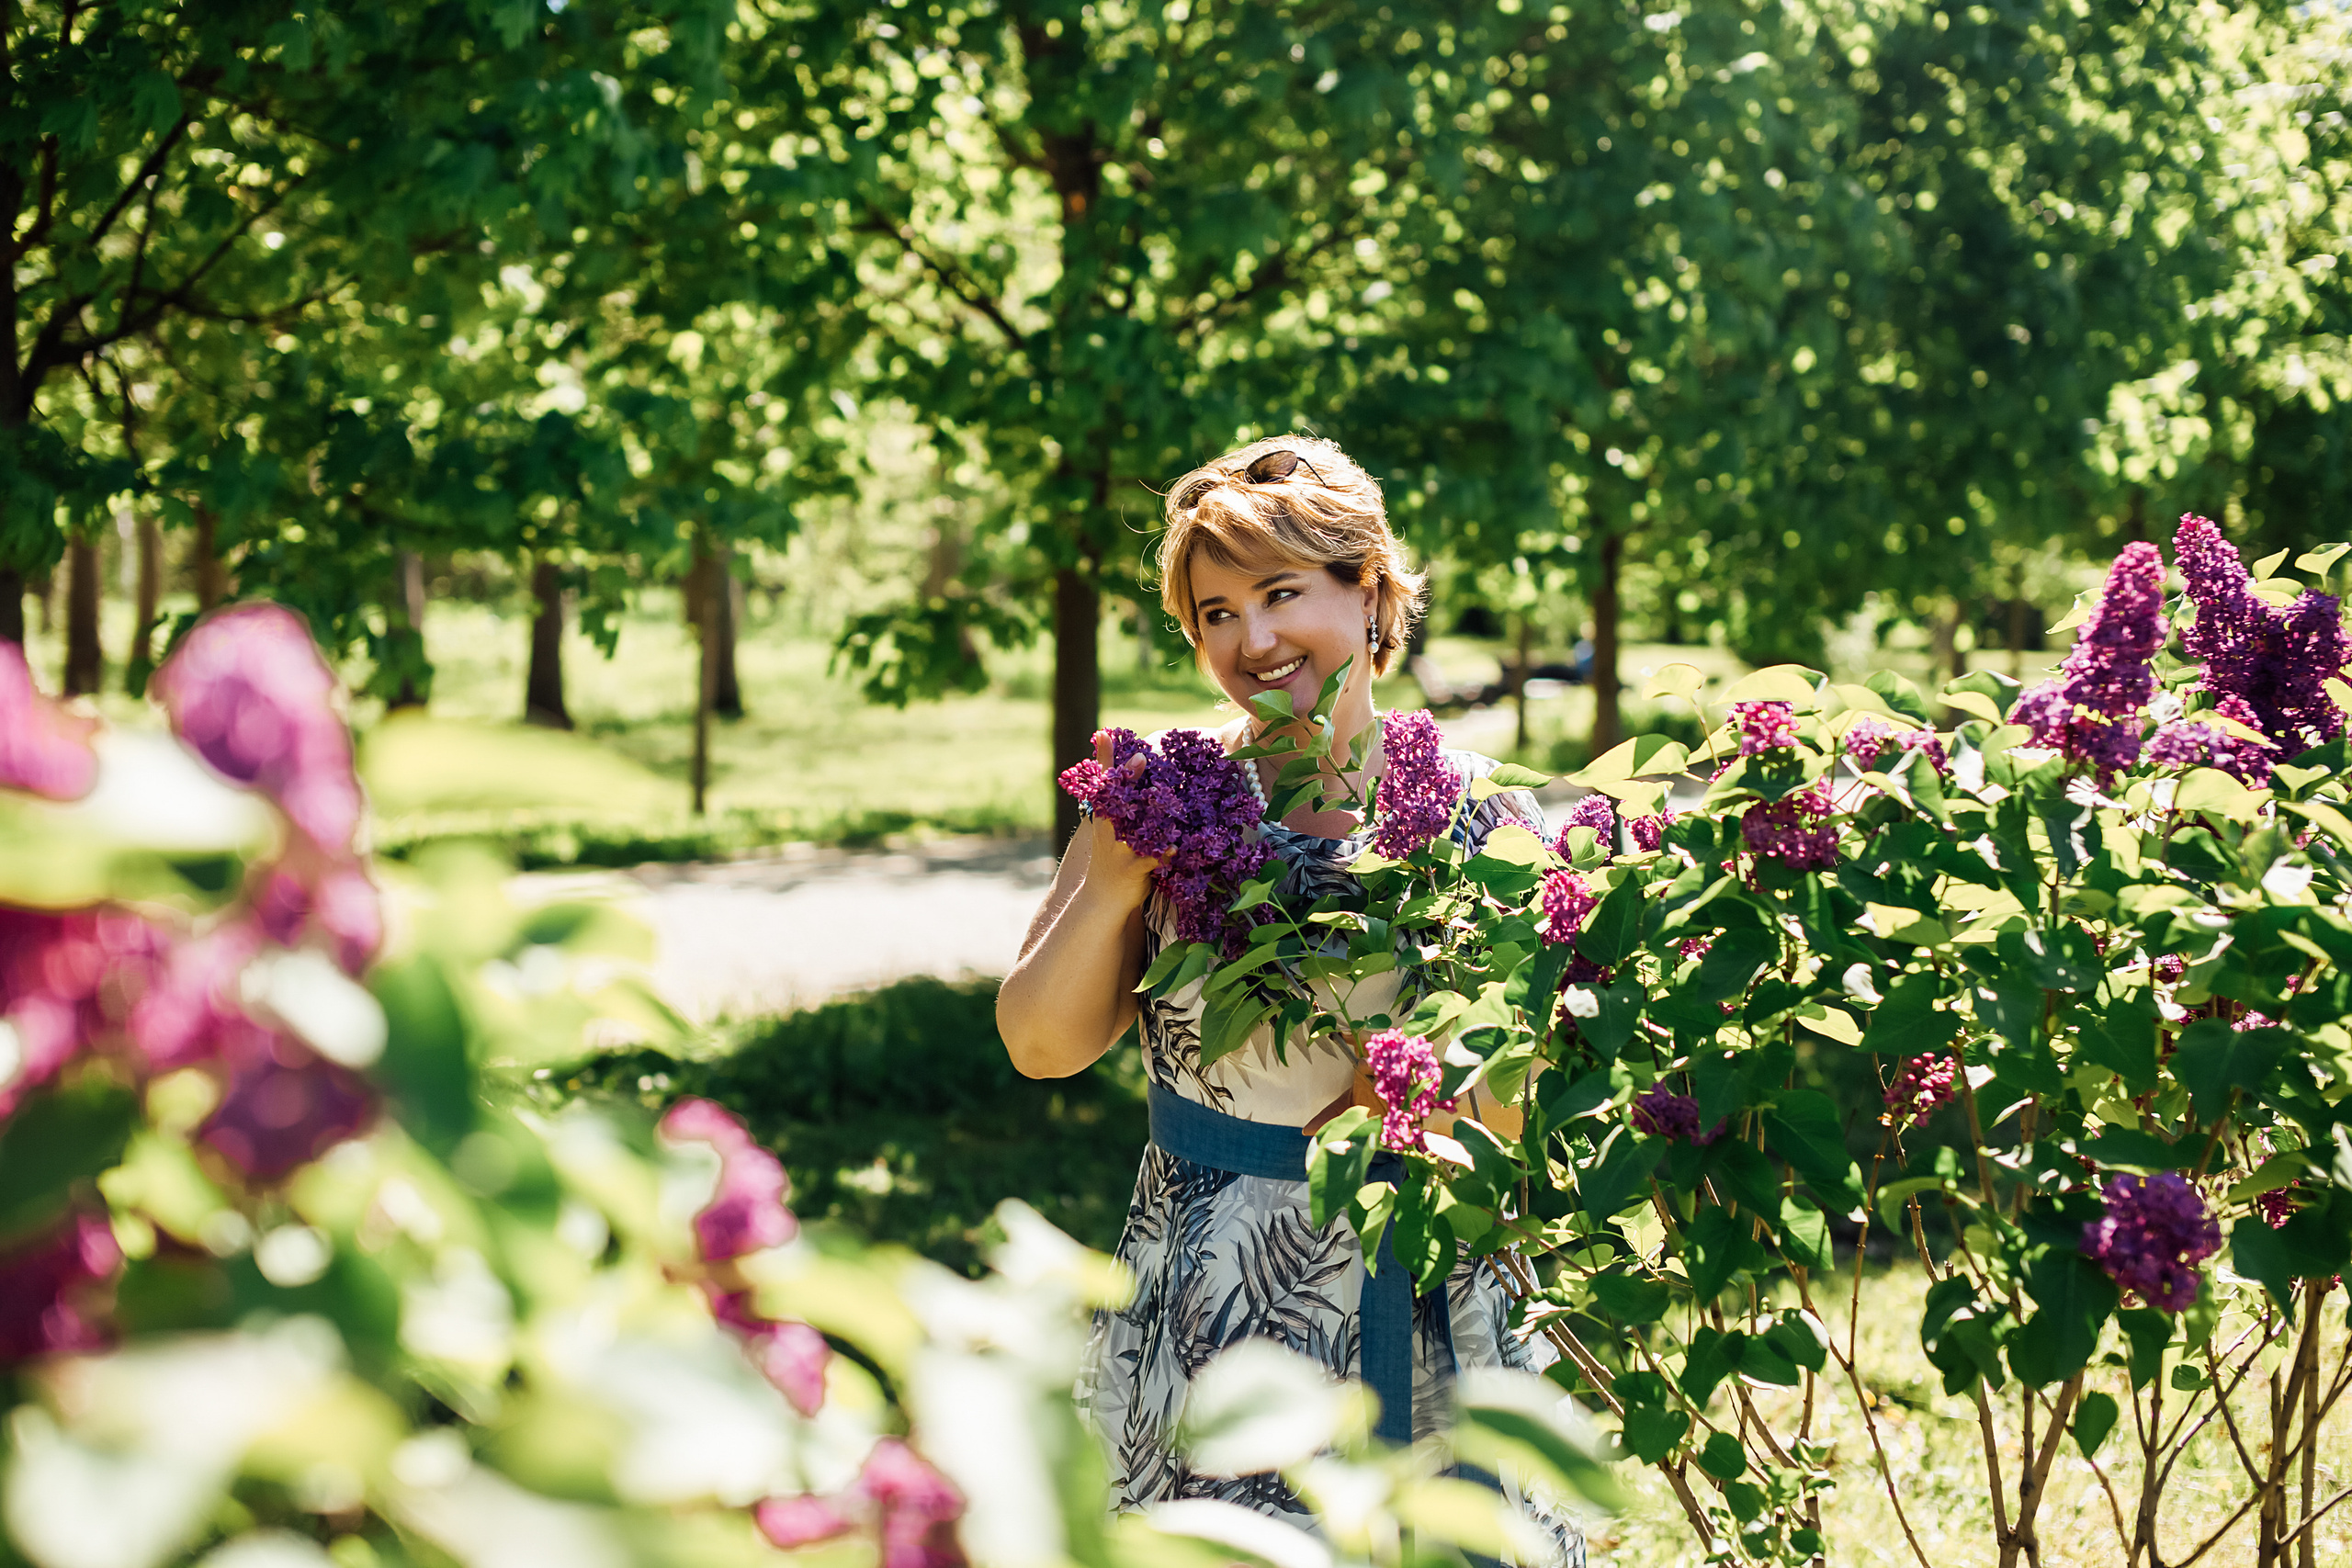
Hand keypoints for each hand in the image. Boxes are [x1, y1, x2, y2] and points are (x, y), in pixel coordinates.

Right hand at [1078, 733, 1162, 905]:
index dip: (1104, 757)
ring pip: (1137, 827)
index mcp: (1103, 814)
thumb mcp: (1108, 828)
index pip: (1102, 780)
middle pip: (1118, 797)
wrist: (1102, 897)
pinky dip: (1164, 853)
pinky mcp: (1133, 868)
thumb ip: (1118, 803)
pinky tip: (1175, 848)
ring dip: (1152, 814)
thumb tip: (1133, 770)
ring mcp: (1120, 848)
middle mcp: (1108, 827)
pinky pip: (1151, 858)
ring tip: (1167, 796)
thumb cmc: (1111, 857)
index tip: (1104, 733)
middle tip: (1141, 757)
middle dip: (1128, 777)